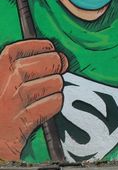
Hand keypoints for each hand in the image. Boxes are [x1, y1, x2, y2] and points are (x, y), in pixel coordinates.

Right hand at [0, 40, 66, 160]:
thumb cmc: (0, 109)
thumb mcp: (0, 85)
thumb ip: (14, 69)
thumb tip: (51, 54)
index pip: (15, 51)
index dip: (37, 45)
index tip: (50, 47)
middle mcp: (0, 87)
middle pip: (40, 64)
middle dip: (55, 63)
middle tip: (60, 67)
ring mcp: (10, 106)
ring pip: (51, 84)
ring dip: (56, 86)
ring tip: (48, 91)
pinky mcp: (21, 124)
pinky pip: (51, 104)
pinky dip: (54, 103)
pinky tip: (47, 106)